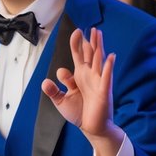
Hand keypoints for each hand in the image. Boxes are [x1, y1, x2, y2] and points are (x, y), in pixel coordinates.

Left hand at [41, 28, 122, 155]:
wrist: (92, 127)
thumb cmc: (79, 113)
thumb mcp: (61, 102)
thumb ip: (53, 91)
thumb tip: (45, 82)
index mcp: (79, 75)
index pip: (78, 55)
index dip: (76, 44)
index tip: (77, 32)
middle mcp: (89, 75)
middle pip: (90, 54)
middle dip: (90, 41)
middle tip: (90, 28)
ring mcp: (98, 81)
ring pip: (98, 60)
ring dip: (99, 46)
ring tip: (98, 34)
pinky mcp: (104, 90)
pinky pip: (107, 76)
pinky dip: (109, 66)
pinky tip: (110, 56)